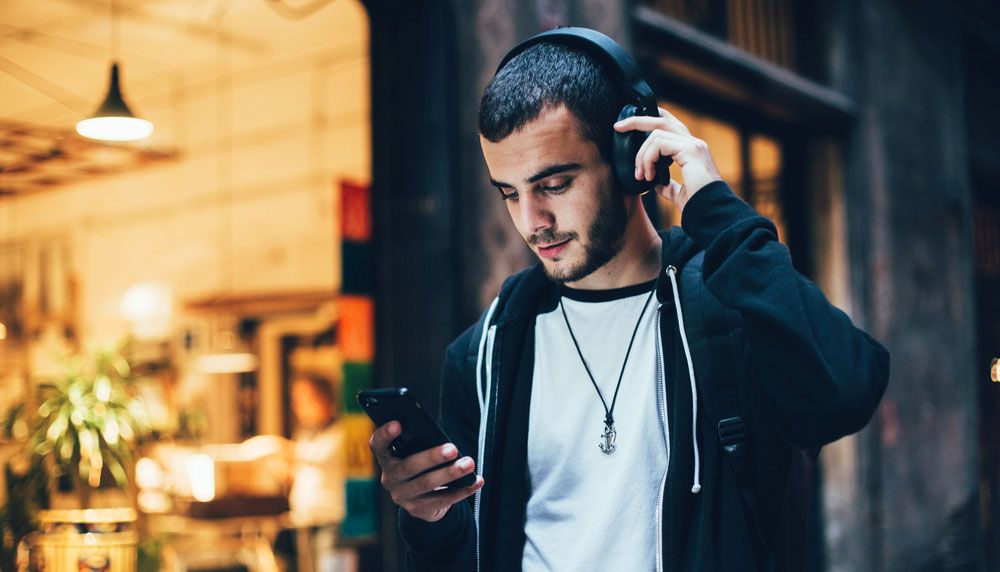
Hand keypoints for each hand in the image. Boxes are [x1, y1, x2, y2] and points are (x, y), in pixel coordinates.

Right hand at [369, 421, 483, 522]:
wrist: (420, 500)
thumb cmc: (420, 465)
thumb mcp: (414, 454)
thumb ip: (419, 444)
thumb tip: (442, 439)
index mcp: (386, 458)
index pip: (378, 445)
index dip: (385, 434)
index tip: (399, 423)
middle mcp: (390, 479)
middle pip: (409, 467)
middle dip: (432, 457)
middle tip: (453, 448)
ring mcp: (403, 497)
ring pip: (427, 484)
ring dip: (450, 473)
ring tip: (469, 463)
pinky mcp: (419, 510)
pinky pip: (443, 500)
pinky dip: (463, 490)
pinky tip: (476, 481)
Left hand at [614, 107, 722, 213]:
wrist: (711, 213)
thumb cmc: (698, 205)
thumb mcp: (679, 193)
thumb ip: (667, 185)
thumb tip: (653, 182)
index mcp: (692, 150)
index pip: (669, 126)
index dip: (648, 123)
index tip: (627, 129)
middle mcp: (694, 143)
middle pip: (662, 118)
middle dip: (637, 120)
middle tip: (618, 127)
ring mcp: (693, 144)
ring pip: (656, 133)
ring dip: (642, 155)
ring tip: (641, 175)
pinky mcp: (690, 150)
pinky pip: (659, 144)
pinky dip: (648, 158)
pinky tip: (648, 175)